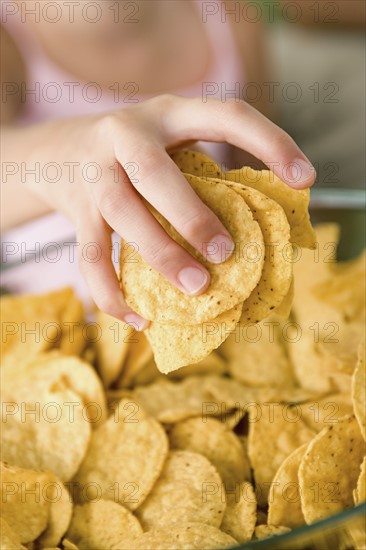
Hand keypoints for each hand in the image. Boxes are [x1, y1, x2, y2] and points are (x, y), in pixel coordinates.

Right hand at [19, 95, 315, 328]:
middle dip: (193, 216)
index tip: (305, 178)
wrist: (57, 150)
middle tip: (226, 254)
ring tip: (196, 289)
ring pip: (123, 215)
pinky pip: (90, 258)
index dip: (270, 141)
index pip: (226, 115)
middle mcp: (126, 136)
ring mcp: (95, 174)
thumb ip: (205, 171)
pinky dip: (113, 293)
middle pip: (156, 174)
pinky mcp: (76, 212)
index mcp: (168, 114)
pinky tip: (140, 318)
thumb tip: (257, 226)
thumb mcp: (170, 142)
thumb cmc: (134, 153)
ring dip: (160, 255)